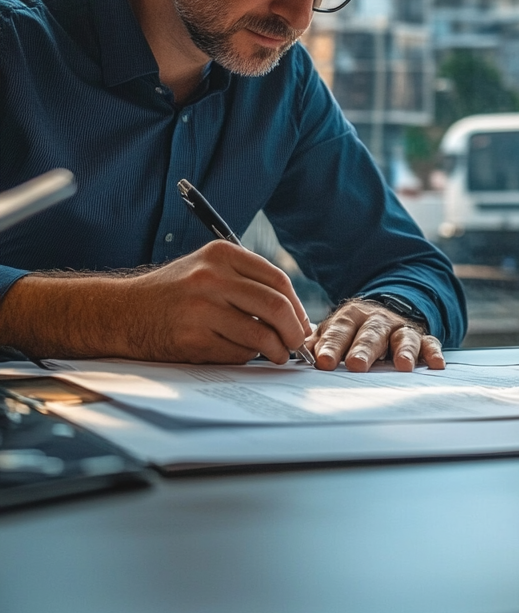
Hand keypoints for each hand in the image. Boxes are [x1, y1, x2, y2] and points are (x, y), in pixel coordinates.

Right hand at [1, 241, 312, 363]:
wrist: (122, 312)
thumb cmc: (172, 293)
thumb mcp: (206, 269)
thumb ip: (245, 282)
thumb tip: (293, 312)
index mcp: (221, 255)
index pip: (277, 280)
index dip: (297, 306)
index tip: (301, 322)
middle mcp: (211, 277)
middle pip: (275, 306)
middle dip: (294, 330)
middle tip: (297, 343)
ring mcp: (201, 308)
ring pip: (260, 334)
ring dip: (275, 350)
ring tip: (276, 354)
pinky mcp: (191, 338)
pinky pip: (236, 353)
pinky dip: (246, 357)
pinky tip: (241, 354)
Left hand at [312, 299, 444, 371]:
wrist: (385, 310)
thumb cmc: (354, 329)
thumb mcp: (334, 330)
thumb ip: (317, 341)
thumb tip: (291, 351)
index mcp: (351, 317)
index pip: (340, 330)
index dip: (331, 346)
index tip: (322, 362)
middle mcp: (377, 321)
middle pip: (371, 334)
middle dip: (364, 349)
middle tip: (357, 365)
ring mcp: (400, 328)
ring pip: (402, 338)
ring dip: (403, 350)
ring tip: (403, 366)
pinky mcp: (421, 337)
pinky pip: (429, 343)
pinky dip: (433, 352)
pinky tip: (436, 364)